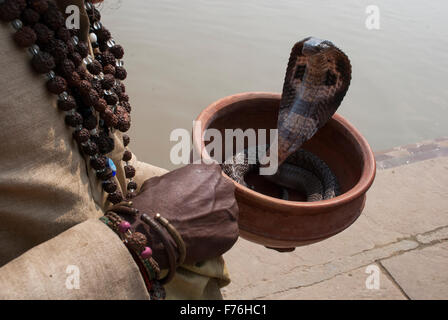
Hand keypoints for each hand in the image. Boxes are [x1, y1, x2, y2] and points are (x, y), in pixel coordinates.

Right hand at [111, 163, 238, 268]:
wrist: (155, 232)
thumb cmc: (154, 204)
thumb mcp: (161, 180)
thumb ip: (177, 180)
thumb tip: (175, 184)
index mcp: (210, 171)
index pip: (212, 178)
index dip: (203, 189)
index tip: (195, 198)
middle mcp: (225, 187)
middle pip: (222, 195)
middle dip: (211, 204)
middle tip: (196, 214)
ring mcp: (230, 210)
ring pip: (225, 215)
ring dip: (215, 221)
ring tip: (196, 229)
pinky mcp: (231, 232)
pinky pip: (226, 234)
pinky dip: (216, 238)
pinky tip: (200, 240)